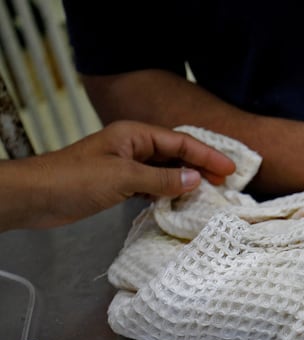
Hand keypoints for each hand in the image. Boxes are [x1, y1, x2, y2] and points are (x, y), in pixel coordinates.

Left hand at [25, 121, 235, 228]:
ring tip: (209, 193)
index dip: (207, 155)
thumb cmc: (75, 179)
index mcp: (134, 135)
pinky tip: (180, 201)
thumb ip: (162, 179)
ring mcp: (126, 166)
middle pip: (176, 153)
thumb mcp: (124, 177)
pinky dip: (168, 192)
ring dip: (186, 180)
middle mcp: (133, 147)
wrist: (36, 196)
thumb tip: (196, 180)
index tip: (229, 170)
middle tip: (225, 182)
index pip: (180, 141)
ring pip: (165, 170)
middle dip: (201, 166)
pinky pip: (153, 185)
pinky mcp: (119, 184)